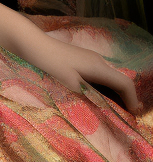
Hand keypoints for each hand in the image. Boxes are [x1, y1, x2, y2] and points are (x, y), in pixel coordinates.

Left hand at [18, 34, 139, 113]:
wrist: (29, 43)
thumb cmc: (48, 64)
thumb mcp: (69, 85)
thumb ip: (89, 97)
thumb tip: (104, 111)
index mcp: (99, 67)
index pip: (125, 84)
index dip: (132, 101)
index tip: (133, 116)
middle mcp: (98, 61)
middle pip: (118, 81)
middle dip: (122, 99)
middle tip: (121, 118)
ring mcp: (88, 59)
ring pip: (107, 79)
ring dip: (110, 94)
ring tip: (107, 112)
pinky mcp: (78, 60)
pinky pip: (96, 76)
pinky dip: (99, 88)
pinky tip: (90, 99)